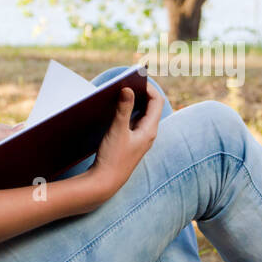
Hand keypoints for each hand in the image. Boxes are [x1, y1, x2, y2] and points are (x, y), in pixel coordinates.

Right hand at [87, 81, 163, 198]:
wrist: (105, 183)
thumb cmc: (113, 158)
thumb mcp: (117, 130)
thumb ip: (123, 109)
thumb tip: (128, 89)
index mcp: (150, 130)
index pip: (156, 101)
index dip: (148, 87)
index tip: (135, 79)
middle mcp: (148, 134)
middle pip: (151, 106)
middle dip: (142, 92)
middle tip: (129, 81)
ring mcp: (140, 139)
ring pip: (142, 114)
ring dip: (134, 102)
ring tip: (122, 91)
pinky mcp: (131, 143)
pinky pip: (134, 121)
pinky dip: (128, 112)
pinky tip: (116, 109)